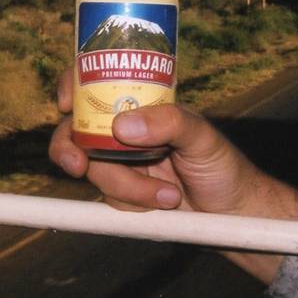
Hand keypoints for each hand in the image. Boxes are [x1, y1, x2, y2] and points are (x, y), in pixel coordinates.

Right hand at [49, 70, 297, 281]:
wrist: (230, 214)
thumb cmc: (221, 164)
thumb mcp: (202, 136)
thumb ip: (168, 122)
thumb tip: (123, 125)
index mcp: (141, 104)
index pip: (97, 84)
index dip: (73, 87)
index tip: (67, 103)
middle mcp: (124, 131)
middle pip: (75, 132)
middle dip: (69, 149)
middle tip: (78, 166)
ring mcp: (120, 163)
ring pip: (94, 171)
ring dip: (127, 187)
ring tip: (168, 195)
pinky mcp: (122, 195)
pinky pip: (107, 199)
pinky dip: (132, 204)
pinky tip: (161, 203)